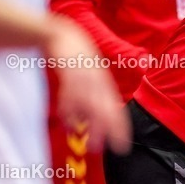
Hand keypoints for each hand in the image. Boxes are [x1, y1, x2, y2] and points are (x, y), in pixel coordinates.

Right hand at [47, 17, 130, 153]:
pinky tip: (70, 124)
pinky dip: (71, 109)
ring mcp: (84, 75)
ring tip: (92, 145)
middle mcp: (97, 80)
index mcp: (103, 83)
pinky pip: (72, 92)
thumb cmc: (75, 59)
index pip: (115, 108)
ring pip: (90, 103)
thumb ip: (89, 96)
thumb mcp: (86, 76)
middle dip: (108, 130)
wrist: (62, 33)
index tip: (122, 147)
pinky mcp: (69, 69)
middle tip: (107, 150)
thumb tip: (84, 121)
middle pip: (105, 108)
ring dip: (91, 125)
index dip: (120, 127)